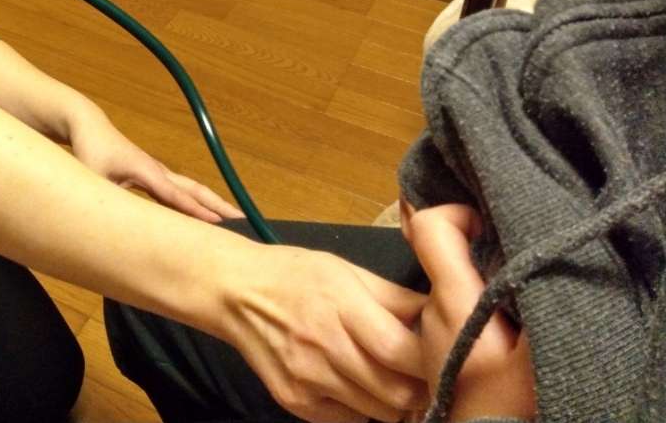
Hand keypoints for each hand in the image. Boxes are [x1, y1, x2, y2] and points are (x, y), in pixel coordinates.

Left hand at [67, 109, 242, 221]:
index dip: (196, 211)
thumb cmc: (89, 151)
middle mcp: (157, 171)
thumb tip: (112, 230)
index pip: (175, 196)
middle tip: (245, 221)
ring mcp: (157, 172)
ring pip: (191, 190)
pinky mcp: (153, 176)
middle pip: (194, 190)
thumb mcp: (92, 178)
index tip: (220, 224)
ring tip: (235, 220)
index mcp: (145, 171)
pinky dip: (196, 203)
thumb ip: (103, 202)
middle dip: (218, 205)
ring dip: (212, 204)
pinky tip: (203, 217)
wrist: (89, 126)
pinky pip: (180, 192)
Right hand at [225, 247, 428, 422]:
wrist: (234, 293)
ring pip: (379, 413)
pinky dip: (361, 408)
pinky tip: (354, 384)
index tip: (443, 355)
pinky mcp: (295, 402)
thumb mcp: (346, 271)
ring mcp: (308, 380)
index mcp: (342, 306)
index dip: (432, 360)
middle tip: (423, 374)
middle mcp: (324, 348)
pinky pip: (349, 420)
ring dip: (394, 401)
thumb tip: (443, 315)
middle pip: (398, 394)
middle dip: (421, 388)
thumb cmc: (295, 275)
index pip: (402, 352)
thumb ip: (394, 297)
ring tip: (390, 378)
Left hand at [406, 205, 535, 420]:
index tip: (488, 227)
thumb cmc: (510, 400)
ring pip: (448, 286)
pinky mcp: (432, 350)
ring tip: (510, 305)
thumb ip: (532, 298)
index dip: (457, 214)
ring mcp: (427, 330)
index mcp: (452, 298)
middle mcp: (430, 307)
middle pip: (443, 257)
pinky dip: (471, 310)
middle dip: (477, 253)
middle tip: (514, 270)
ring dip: (476, 286)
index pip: (431, 227)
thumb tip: (533, 252)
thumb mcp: (537, 350)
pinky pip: (448, 312)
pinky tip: (497, 330)